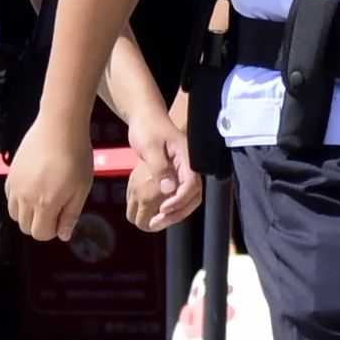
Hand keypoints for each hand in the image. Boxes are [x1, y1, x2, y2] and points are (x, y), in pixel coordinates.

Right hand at [4, 137, 88, 243]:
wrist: (59, 127)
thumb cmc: (76, 157)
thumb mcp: (81, 188)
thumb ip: (70, 214)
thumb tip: (63, 235)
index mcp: (45, 204)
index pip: (40, 234)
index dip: (52, 231)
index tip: (62, 218)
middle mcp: (25, 198)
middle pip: (25, 227)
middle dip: (40, 224)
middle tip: (55, 208)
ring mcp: (15, 186)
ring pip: (15, 214)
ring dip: (28, 214)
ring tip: (43, 199)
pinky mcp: (10, 174)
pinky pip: (9, 198)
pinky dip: (19, 201)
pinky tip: (33, 188)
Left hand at [123, 107, 201, 234]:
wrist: (145, 117)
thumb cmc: (148, 128)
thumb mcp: (150, 146)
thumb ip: (159, 167)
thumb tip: (169, 189)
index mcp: (187, 157)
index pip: (192, 184)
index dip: (179, 199)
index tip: (163, 208)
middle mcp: (189, 166)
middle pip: (193, 195)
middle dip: (178, 211)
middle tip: (158, 222)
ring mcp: (183, 171)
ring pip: (188, 198)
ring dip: (175, 212)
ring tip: (155, 222)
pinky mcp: (175, 174)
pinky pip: (178, 195)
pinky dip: (170, 206)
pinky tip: (156, 213)